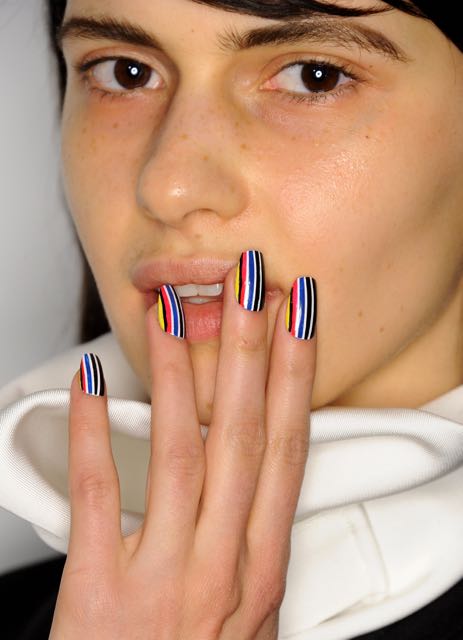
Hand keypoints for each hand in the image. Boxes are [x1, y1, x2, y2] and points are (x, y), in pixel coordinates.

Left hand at [49, 256, 316, 639]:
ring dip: (184, 373)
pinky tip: (94, 383)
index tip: (298, 321)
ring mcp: (166, 576)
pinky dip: (96, 430)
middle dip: (253, 350)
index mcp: (259, 566)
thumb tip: (254, 499)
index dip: (297, 376)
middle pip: (246, 435)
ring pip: (182, 450)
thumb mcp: (246, 619)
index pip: (288, 449)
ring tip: (178, 313)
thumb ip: (252, 554)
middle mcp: (223, 564)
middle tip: (253, 286)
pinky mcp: (101, 592)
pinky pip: (100, 493)